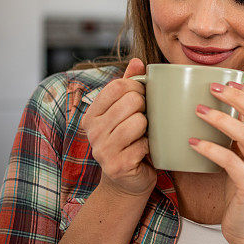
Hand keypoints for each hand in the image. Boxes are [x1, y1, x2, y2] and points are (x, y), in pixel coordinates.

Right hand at [81, 58, 155, 197]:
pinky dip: (151, 147)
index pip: (118, 85)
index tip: (143, 98)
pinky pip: (144, 144)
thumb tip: (138, 61)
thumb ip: (130, 85)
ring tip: (145, 136)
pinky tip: (146, 152)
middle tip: (146, 120)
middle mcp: (92, 130)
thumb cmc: (130, 141)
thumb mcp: (126, 111)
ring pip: (138, 121)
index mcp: (92, 113)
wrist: (127, 182)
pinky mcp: (117, 166)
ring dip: (150, 128)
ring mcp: (102, 149)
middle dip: (146, 108)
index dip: (138, 87)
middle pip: (131, 101)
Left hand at [190, 81, 243, 243]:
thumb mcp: (243, 159)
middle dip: (238, 98)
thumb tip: (216, 109)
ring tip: (198, 110)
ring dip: (222, 119)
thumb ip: (238, 138)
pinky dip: (211, 150)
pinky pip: (231, 163)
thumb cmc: (241, 191)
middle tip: (212, 88)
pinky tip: (192, 143)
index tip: (231, 83)